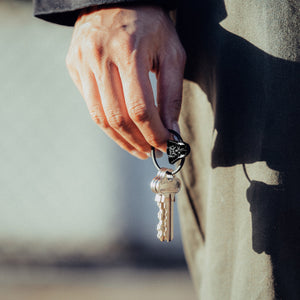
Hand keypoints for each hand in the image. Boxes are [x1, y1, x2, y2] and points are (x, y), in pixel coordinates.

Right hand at [66, 5, 185, 158]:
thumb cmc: (150, 24)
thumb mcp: (171, 53)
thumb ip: (172, 94)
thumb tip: (171, 130)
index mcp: (129, 52)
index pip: (140, 109)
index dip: (153, 133)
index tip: (165, 146)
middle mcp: (100, 58)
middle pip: (117, 117)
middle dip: (136, 142)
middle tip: (150, 152)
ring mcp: (82, 62)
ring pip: (99, 116)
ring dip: (120, 139)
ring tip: (136, 148)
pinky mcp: (73, 66)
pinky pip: (90, 104)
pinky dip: (107, 121)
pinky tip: (121, 126)